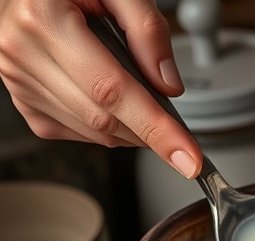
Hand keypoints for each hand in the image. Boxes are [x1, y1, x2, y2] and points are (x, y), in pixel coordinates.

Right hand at [0, 0, 200, 177]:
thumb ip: (147, 29)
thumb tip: (168, 85)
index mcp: (45, 20)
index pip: (113, 91)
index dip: (156, 128)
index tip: (188, 157)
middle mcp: (24, 53)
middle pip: (103, 118)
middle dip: (151, 134)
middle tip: (182, 136)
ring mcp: (18, 80)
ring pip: (91, 131)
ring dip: (130, 131)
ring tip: (145, 105)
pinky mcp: (22, 99)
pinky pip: (75, 131)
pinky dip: (106, 129)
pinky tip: (114, 106)